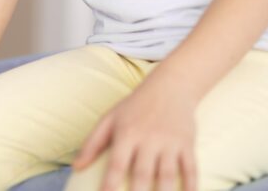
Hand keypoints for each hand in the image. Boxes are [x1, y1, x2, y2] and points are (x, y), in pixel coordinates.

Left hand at [73, 74, 198, 190]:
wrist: (171, 86)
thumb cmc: (135, 107)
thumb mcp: (110, 119)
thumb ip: (92, 143)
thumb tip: (75, 167)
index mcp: (127, 133)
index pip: (117, 163)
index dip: (110, 184)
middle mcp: (148, 138)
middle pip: (142, 173)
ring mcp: (169, 142)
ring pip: (167, 174)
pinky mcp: (187, 143)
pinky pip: (190, 168)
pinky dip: (191, 184)